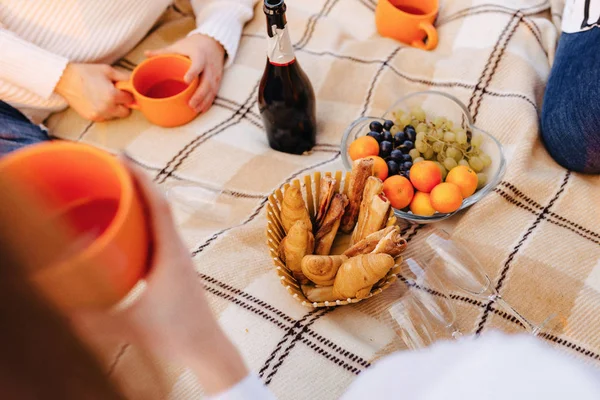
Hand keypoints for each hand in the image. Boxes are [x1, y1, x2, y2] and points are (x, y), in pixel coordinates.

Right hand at [55, 63, 133, 121]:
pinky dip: (105, 112)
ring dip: (114, 109)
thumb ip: (124, 77)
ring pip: (115, 116)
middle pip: (125, 112)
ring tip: (104, 97)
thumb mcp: (108, 70)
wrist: (65, 79)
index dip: (127, 94)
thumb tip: (135, 81)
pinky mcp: (92, 117)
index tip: (123, 90)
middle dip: (123, 104)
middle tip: (115, 95)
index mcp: (112, 96)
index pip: (129, 99)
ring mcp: (99, 114)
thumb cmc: (86, 73)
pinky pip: (105, 118)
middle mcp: (107, 108)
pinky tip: (97, 102)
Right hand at [71, 160, 247, 394]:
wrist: (207, 348)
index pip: (159, 205)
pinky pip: (158, 233)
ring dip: (141, 200)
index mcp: (172, 253)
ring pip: (160, 218)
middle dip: (137, 181)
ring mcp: (178, 257)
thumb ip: (96, 319)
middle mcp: (178, 249)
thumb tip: (64, 308)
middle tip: (111, 165)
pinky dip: (142, 221)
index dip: (141, 178)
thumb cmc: (177, 335)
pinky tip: (124, 227)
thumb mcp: (131, 325)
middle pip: (160, 204)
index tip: (122, 157)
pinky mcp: (175, 267)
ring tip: (115, 186)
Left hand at [146, 34, 224, 112]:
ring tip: (195, 109)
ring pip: (211, 90)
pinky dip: (208, 102)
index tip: (186, 80)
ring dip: (204, 101)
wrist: (213, 43)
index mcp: (199, 55)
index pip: (198, 64)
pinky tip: (201, 109)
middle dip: (200, 95)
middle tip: (190, 104)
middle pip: (207, 82)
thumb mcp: (179, 46)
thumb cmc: (194, 45)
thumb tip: (146, 54)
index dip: (193, 72)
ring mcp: (214, 74)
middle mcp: (209, 66)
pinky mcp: (217, 80)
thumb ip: (163, 51)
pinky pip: (214, 93)